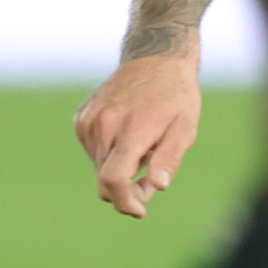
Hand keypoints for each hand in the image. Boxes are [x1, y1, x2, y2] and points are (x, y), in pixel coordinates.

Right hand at [75, 54, 203, 218]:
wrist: (154, 57)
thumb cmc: (176, 96)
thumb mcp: (185, 127)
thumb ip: (169, 158)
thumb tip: (159, 186)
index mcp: (131, 130)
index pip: (113, 180)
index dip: (125, 203)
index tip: (140, 211)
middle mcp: (103, 126)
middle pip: (106, 180)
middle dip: (128, 189)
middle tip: (153, 175)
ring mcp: (89, 121)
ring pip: (99, 168)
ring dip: (119, 170)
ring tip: (144, 147)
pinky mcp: (81, 118)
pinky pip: (92, 151)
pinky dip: (109, 154)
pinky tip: (127, 135)